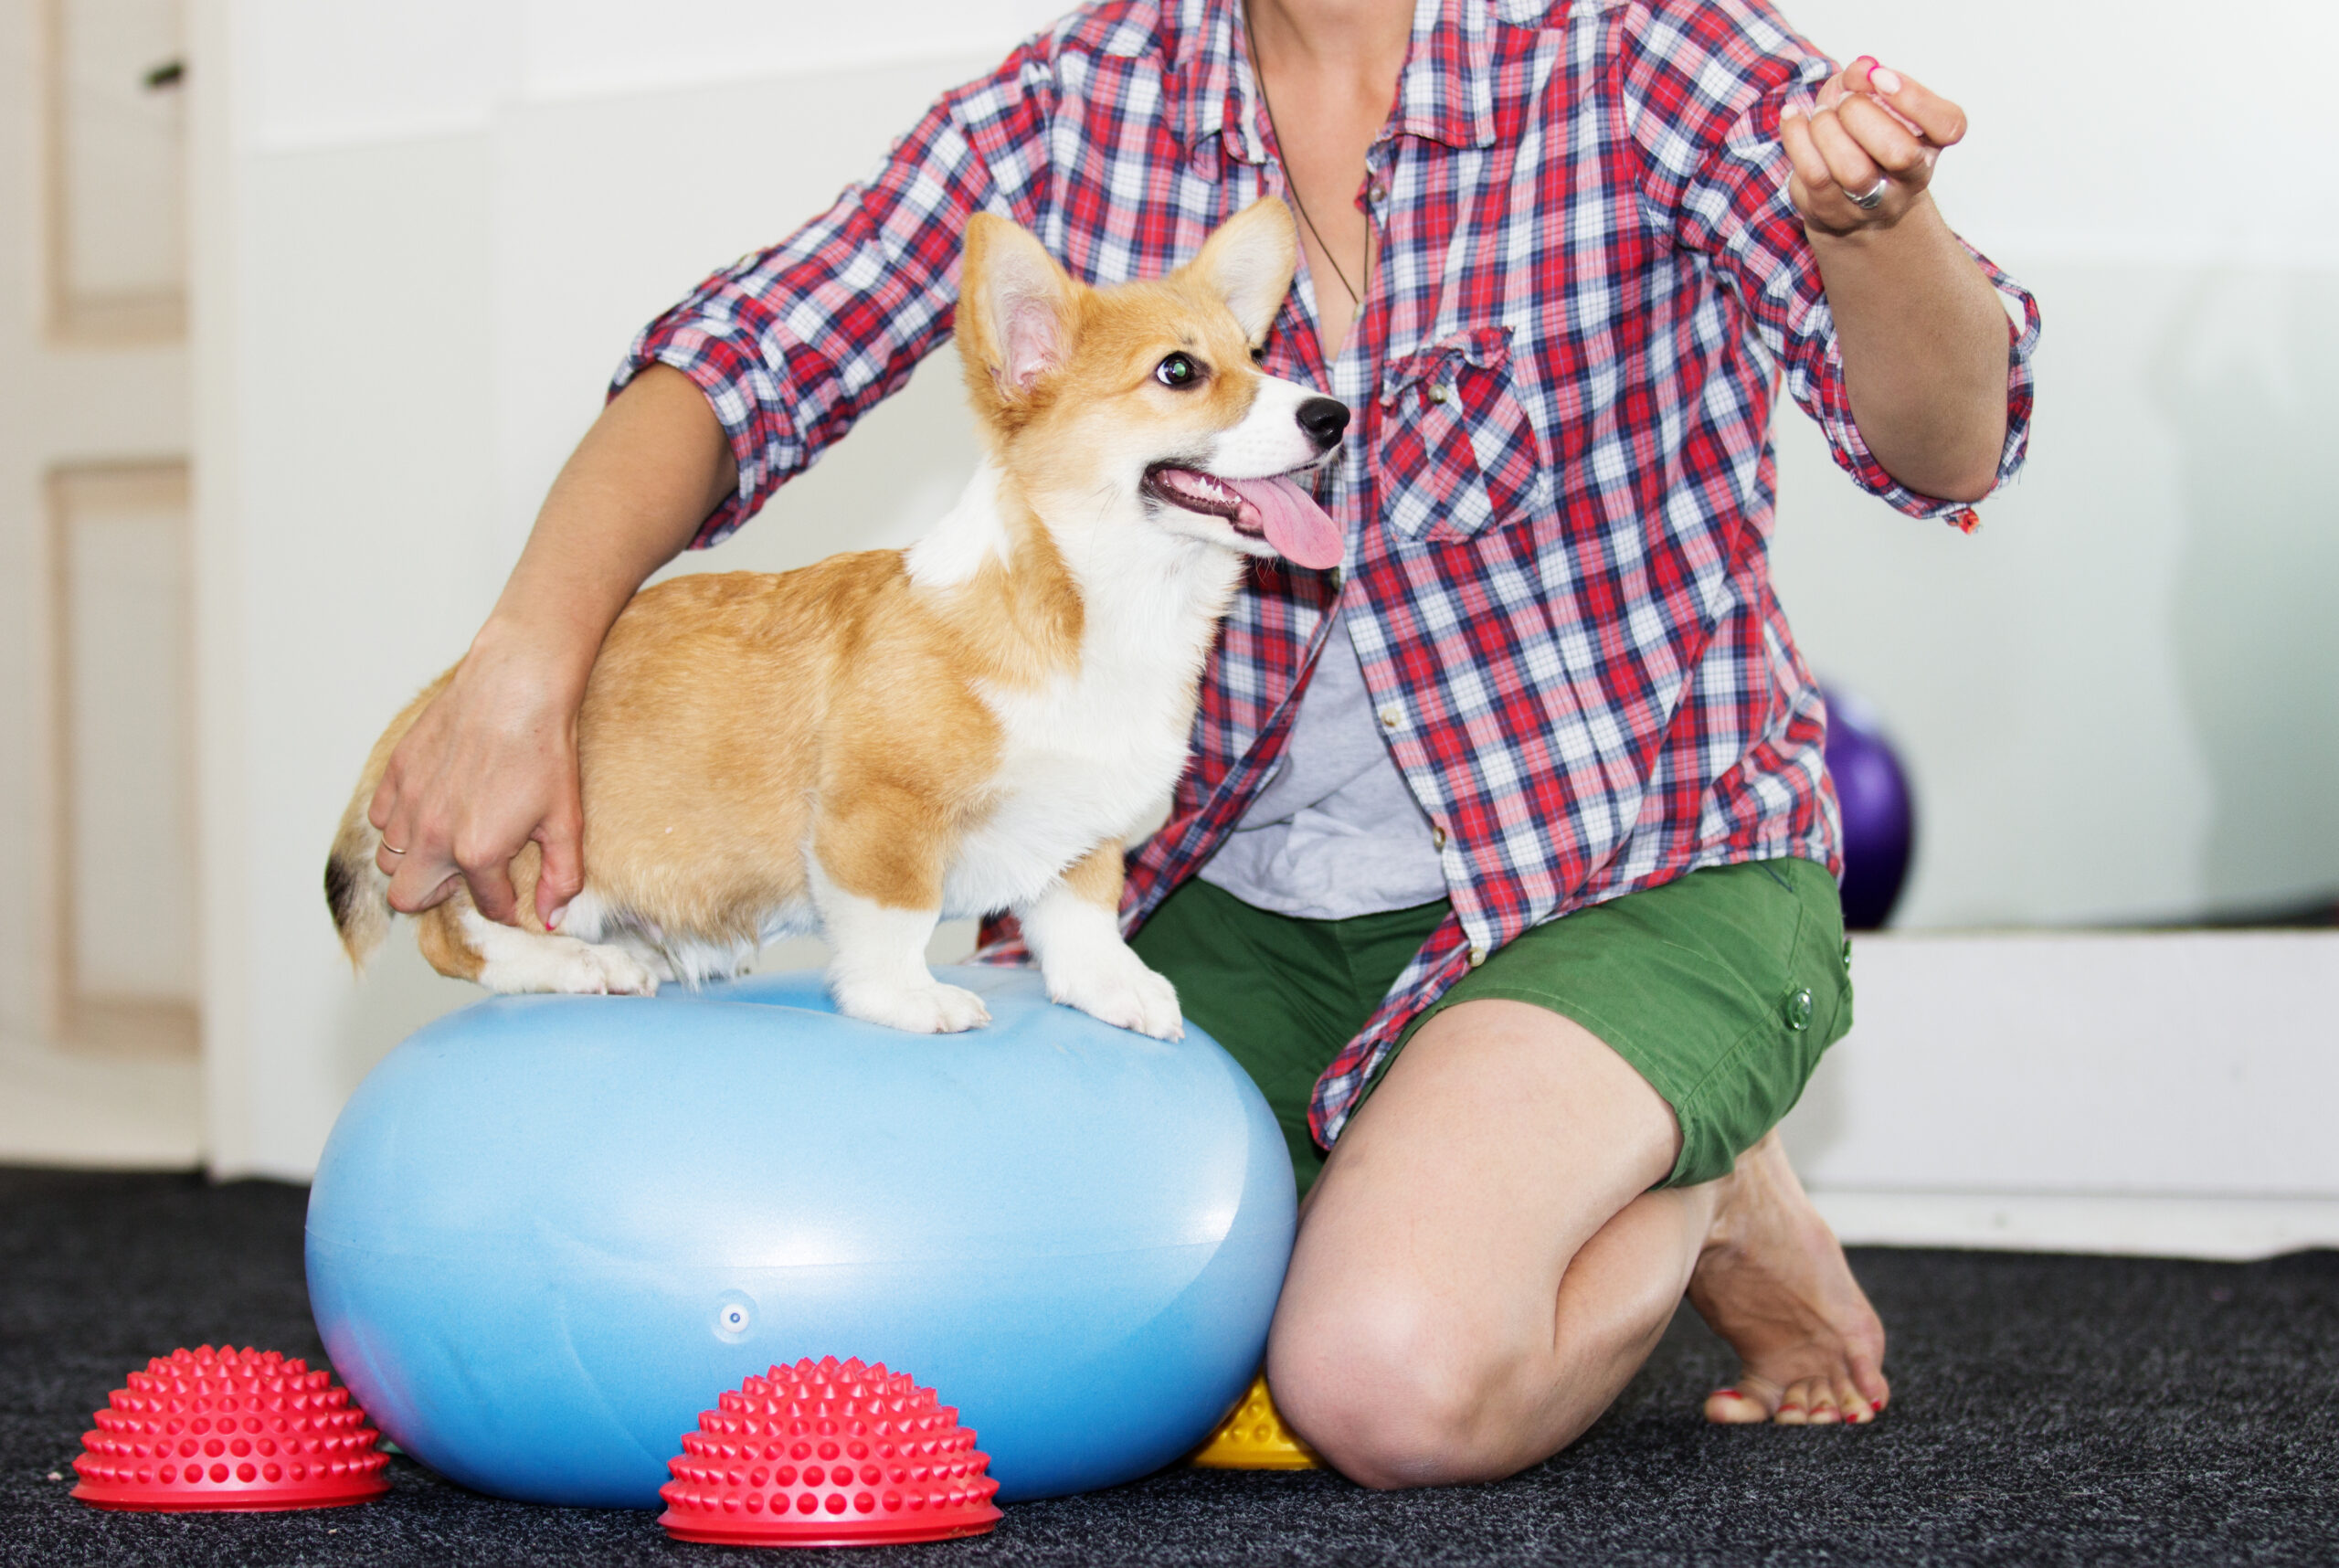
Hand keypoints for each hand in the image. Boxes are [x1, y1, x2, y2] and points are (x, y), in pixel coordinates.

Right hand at [367, 624, 586, 927]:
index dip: (504, 905)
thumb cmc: (545, 749)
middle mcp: (433, 835)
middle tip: (466, 874)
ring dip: (416, 857)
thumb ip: (561, 877)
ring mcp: (409, 803)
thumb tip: (550, 918)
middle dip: (436, 894)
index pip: (486, 905)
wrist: (517, 687)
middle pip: (406, 897)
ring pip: (389, 858)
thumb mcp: (566, 820)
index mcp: (478, 852)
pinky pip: (379, 818)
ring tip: (450, 838)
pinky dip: (399, 823)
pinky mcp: (396, 773)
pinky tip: (431, 807)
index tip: (511, 895)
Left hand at [1781, 57, 1969, 237]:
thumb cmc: (1861, 134)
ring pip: (1852, 170)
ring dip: (1827, 128)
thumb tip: (1861, 70)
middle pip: (1899, 153)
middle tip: (1845, 101)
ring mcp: (1872, 202)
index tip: (1880, 78)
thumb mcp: (1869, 97)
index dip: (1914, 99)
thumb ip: (1867, 77)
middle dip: (1862, 114)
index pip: (1948, 126)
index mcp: (1931, 143)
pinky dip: (1797, 136)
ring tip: (1820, 114)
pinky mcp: (1832, 211)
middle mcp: (1910, 178)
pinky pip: (1813, 174)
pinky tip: (1793, 117)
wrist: (1842, 194)